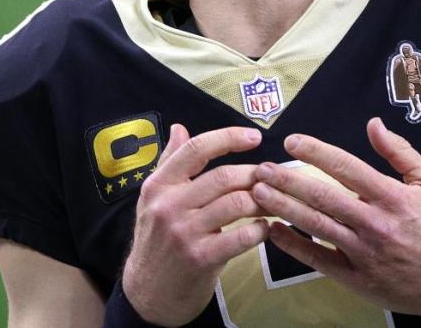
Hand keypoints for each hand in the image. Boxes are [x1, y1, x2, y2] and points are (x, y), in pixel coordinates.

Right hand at [122, 124, 268, 325]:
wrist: (147, 293)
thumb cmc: (158, 240)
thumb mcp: (154, 199)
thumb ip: (170, 163)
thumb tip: (179, 128)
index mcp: (158, 185)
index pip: (196, 149)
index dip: (228, 138)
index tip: (254, 137)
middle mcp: (168, 205)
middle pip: (223, 177)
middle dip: (254, 175)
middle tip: (272, 178)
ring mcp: (184, 233)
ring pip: (236, 203)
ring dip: (262, 201)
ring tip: (273, 202)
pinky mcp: (200, 258)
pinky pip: (241, 236)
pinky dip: (260, 229)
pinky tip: (265, 228)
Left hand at [250, 117, 420, 317]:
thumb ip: (400, 152)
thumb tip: (373, 124)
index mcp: (392, 197)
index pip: (346, 167)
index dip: (316, 152)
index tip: (292, 142)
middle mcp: (374, 223)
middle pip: (322, 197)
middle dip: (287, 180)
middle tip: (261, 168)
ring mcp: (363, 253)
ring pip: (315, 226)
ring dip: (282, 208)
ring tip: (258, 194)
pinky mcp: (355, 277)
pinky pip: (317, 259)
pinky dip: (293, 245)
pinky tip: (273, 232)